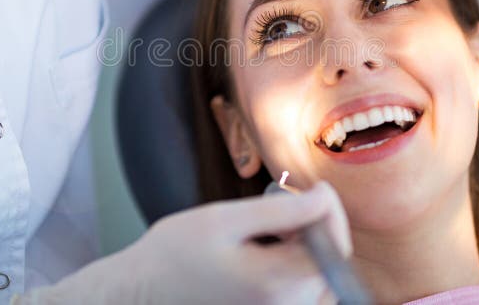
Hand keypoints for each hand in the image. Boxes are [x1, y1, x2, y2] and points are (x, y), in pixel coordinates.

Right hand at [14, 181, 349, 303]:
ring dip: (309, 244)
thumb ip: (281, 210)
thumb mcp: (226, 218)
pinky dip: (297, 263)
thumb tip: (324, 197)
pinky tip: (270, 247)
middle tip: (285, 203)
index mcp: (277, 284)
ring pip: (320, 276)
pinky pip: (303, 290)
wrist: (144, 290)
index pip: (335, 244)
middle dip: (319, 226)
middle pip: (332, 262)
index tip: (309, 187)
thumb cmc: (175, 252)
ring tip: (273, 226)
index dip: (329, 209)